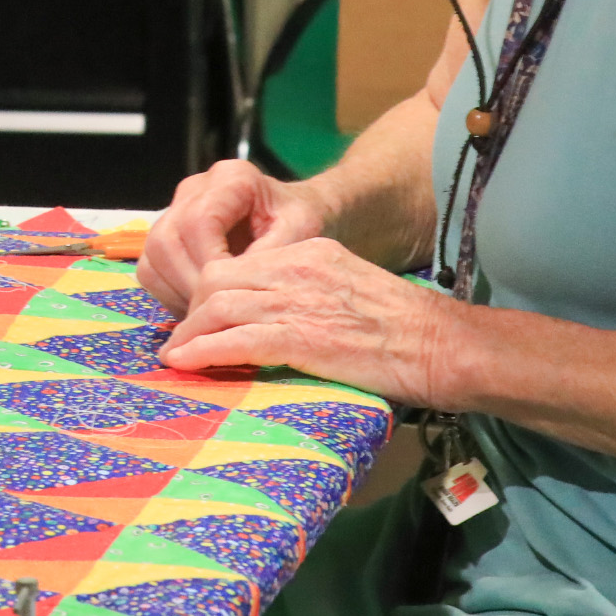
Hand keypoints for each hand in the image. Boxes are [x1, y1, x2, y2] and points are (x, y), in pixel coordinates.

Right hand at [137, 159, 330, 314]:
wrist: (297, 216)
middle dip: (190, 282)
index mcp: (231, 178)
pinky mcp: (168, 235)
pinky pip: (152, 270)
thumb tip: (236, 291)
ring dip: (178, 292)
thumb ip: (270, 257)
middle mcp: (196, 188)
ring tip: (210, 316)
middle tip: (217, 313)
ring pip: (153, 255)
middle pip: (167, 238)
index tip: (232, 291)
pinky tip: (202, 310)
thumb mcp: (302, 233)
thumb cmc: (303, 221)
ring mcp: (176, 210)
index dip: (209, 262)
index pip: (199, 221)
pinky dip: (171, 295)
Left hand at [159, 236, 460, 406]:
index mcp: (311, 252)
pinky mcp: (303, 338)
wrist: (440, 344)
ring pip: (219, 306)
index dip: (212, 291)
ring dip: (189, 333)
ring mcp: (299, 301)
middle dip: (192, 310)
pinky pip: (237, 340)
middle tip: (181, 339)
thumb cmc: (404, 328)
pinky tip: (186, 363)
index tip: (200, 316)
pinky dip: (204, 352)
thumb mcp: (350, 290)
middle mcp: (298, 268)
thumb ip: (311, 294)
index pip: (242, 263)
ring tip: (175, 356)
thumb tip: (278, 321)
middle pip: (219, 279)